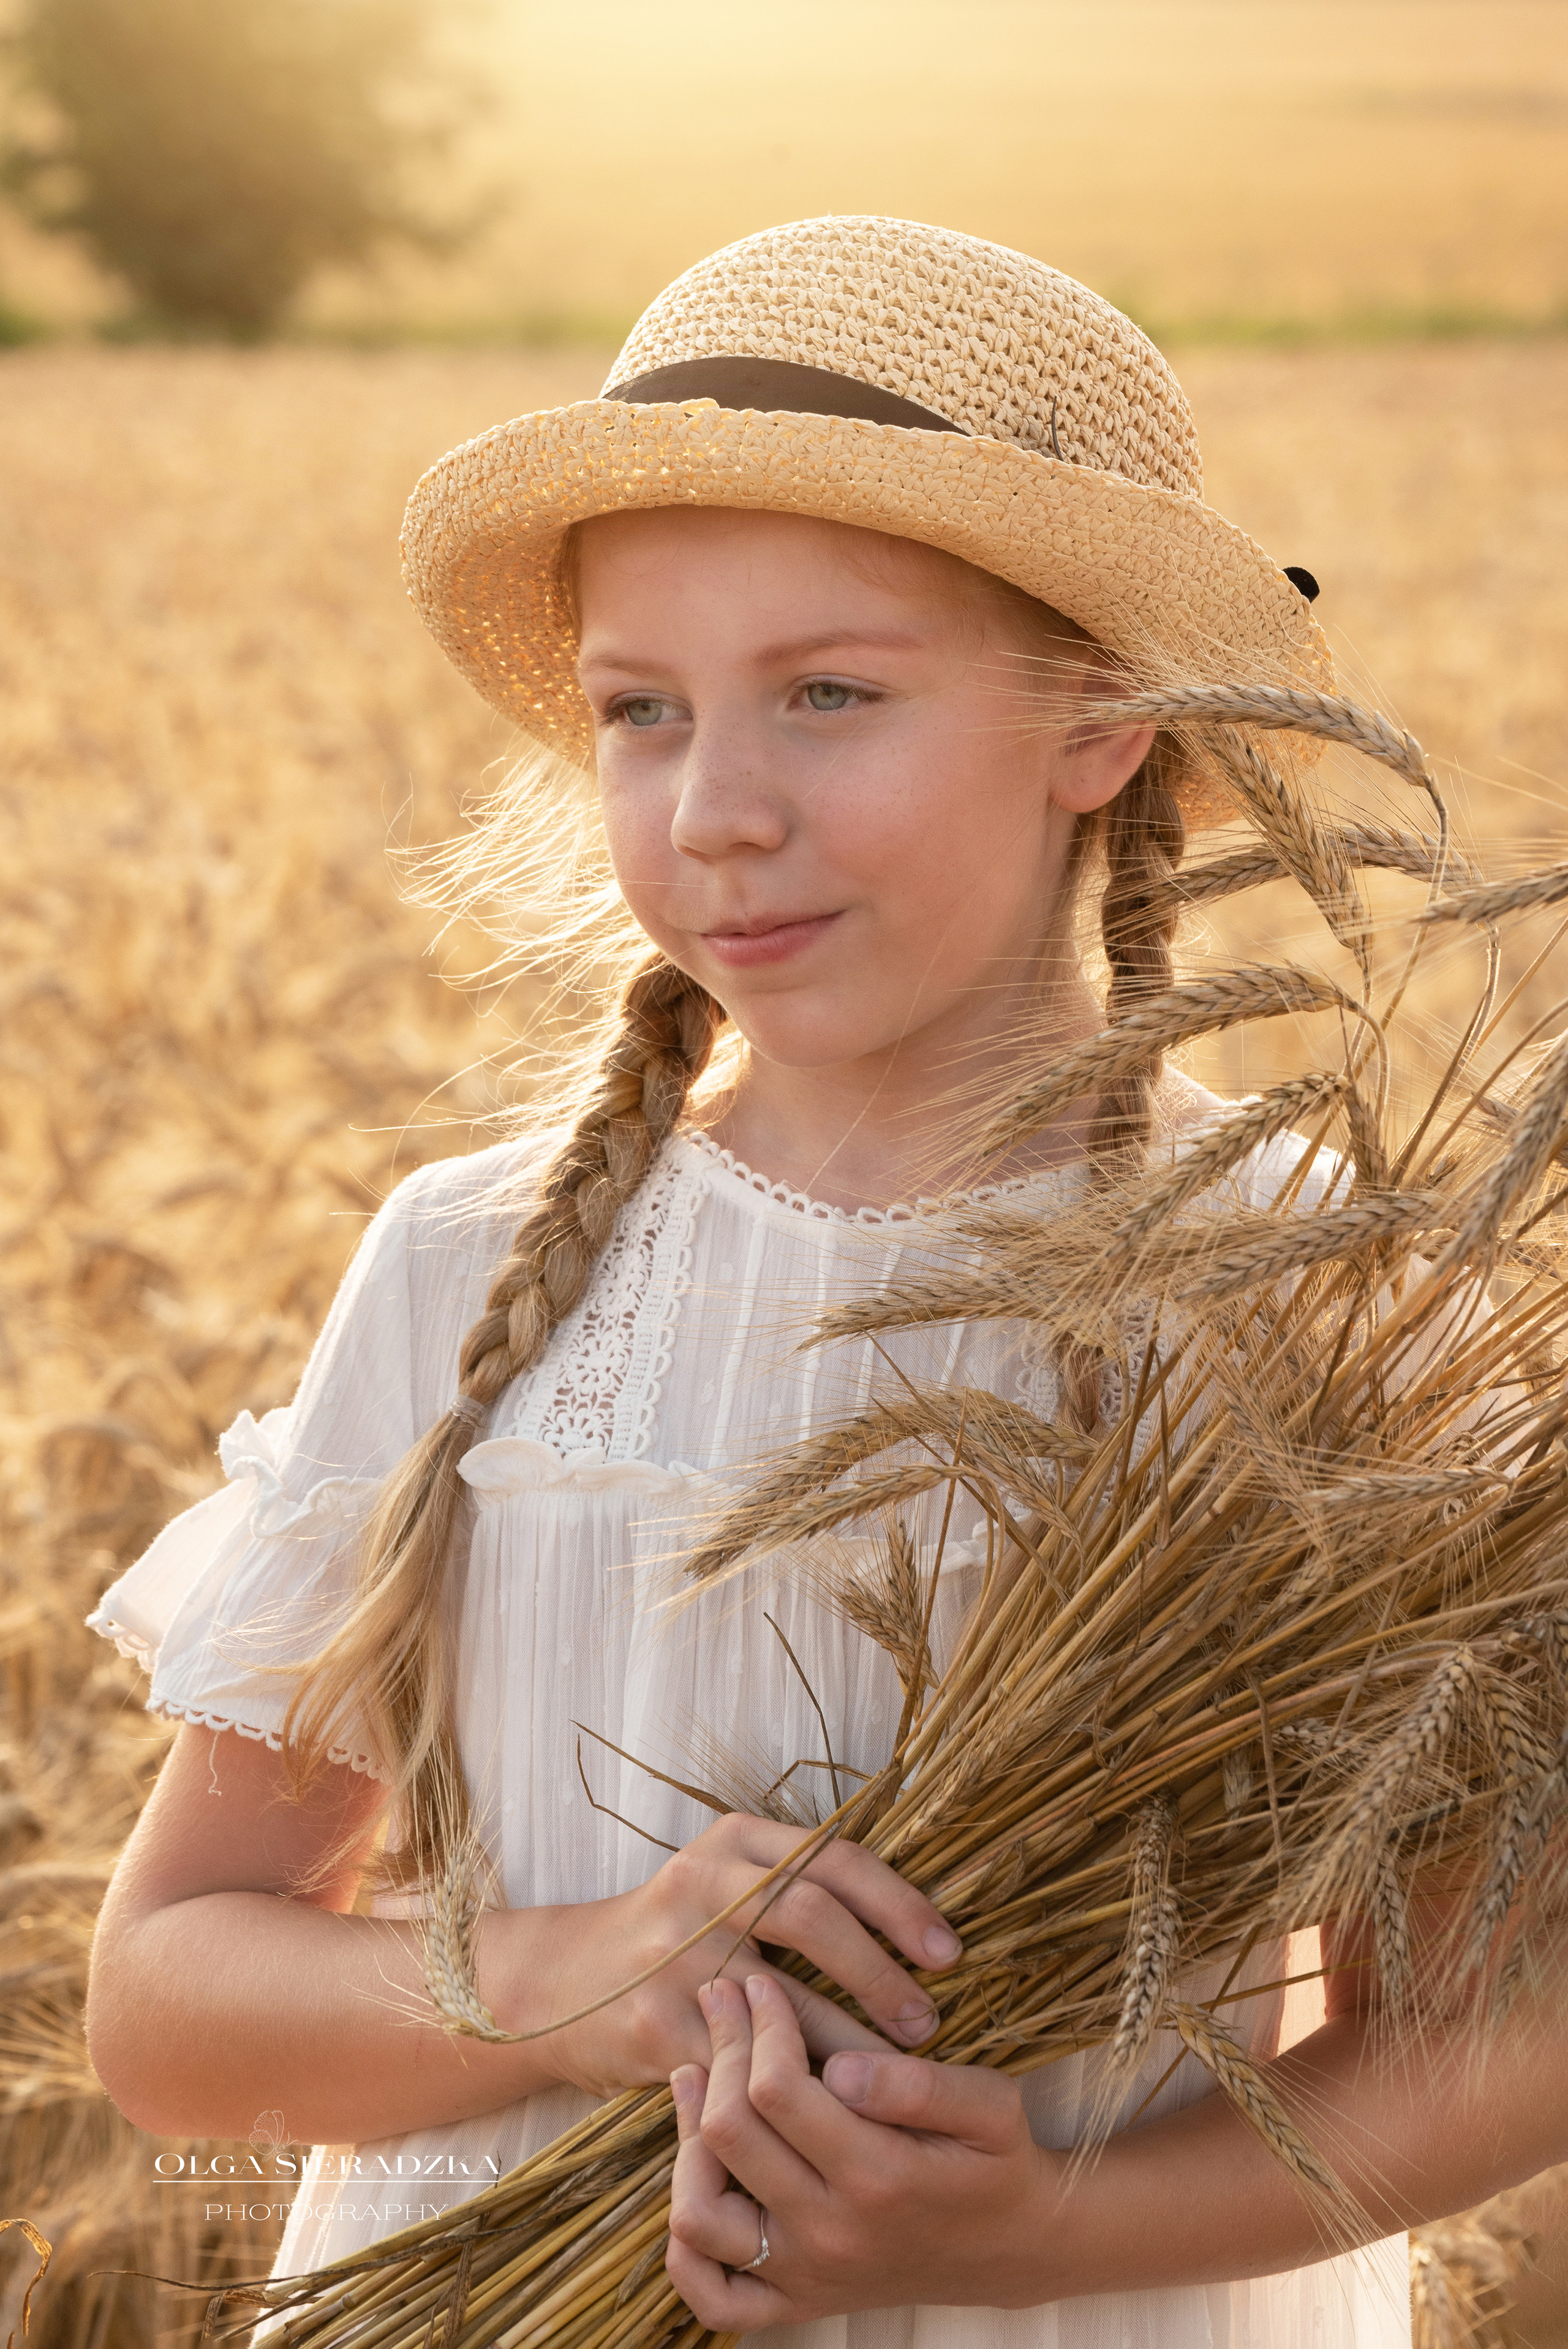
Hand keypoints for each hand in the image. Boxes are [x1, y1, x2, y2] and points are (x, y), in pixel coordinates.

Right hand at [491, 1815, 962, 2101]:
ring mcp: (675, 1955)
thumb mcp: (726, 1884)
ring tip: (897, 2077)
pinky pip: (747, 2065)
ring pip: (785, 2003)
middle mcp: (702, 1885)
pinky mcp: (657, 2026)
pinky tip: (831, 2114)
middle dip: (882, 1973)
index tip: (948, 1952)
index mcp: (733, 1842)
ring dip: (854, 2046)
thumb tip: (911, 1932)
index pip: (833, 1858)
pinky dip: (796, 2091)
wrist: (556, 1987)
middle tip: (926, 2021)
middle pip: (814, 1915)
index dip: (899, 1906)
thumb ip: (798, 1887)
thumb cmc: (672, 1937)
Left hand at [666, 1973, 1060, 2329]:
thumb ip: (918, 2085)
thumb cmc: (999, 2161)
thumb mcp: (989, 2106)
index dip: (760, 2025)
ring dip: (685, 2137)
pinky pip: (710, 2293)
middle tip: (722, 1998)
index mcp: (878, 2177)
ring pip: (700, 2212)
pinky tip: (697, 2175)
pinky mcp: (796, 2302)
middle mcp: (831, 2235)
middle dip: (719, 2049)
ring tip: (694, 2072)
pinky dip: (685, 2246)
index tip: (761, 1984)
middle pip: (730, 2133)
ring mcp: (806, 2276)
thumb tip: (841, 2066)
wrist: (1017, 2249)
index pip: (778, 2089)